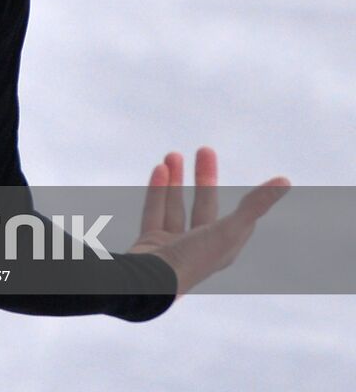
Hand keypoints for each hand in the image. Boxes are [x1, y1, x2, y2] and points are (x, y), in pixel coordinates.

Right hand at [126, 146, 289, 302]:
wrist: (148, 283)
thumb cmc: (193, 259)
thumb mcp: (230, 229)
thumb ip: (256, 204)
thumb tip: (286, 180)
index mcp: (224, 249)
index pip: (241, 220)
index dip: (247, 200)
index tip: (253, 184)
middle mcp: (200, 247)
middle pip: (205, 206)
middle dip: (204, 178)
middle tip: (204, 150)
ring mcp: (173, 245)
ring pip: (176, 206)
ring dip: (176, 179)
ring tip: (173, 154)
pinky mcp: (150, 242)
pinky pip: (154, 210)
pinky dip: (157, 189)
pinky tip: (159, 169)